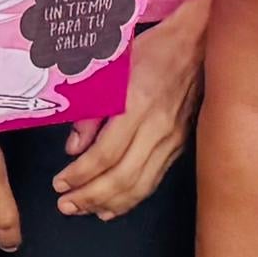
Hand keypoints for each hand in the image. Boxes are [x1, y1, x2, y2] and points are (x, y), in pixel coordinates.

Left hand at [50, 0, 205, 219]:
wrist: (197, 45)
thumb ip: (92, 110)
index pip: (105, 154)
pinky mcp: (180, 147)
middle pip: (122, 177)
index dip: (80, 174)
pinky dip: (133, 199)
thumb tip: (73, 149)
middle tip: (66, 205)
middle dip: (90, 196)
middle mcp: (157, 128)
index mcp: (136, 105)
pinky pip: (153, 180)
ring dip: (109, 204)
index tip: (60, 183)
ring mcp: (172, 140)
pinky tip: (114, 207)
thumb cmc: (152, 50)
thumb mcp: (111, 68)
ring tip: (84, 211)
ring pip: (140, 185)